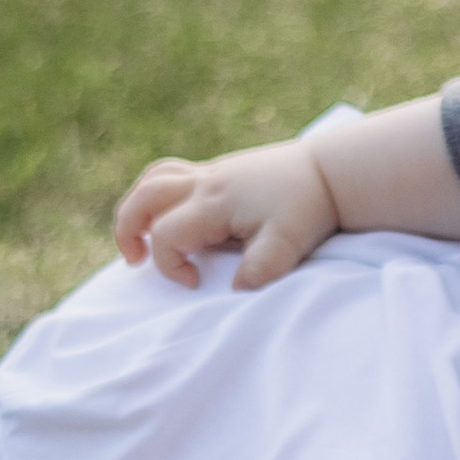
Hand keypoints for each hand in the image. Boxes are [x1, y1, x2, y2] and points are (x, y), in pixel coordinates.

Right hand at [114, 136, 340, 289]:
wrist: (331, 170)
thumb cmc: (309, 206)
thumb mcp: (288, 243)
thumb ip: (260, 268)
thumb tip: (236, 289)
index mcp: (214, 201)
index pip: (165, 234)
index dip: (170, 265)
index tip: (196, 283)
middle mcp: (206, 182)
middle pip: (143, 197)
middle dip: (127, 229)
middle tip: (135, 261)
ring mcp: (213, 171)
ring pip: (154, 177)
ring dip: (138, 206)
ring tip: (142, 235)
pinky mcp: (223, 170)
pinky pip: (174, 171)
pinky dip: (160, 191)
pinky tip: (175, 214)